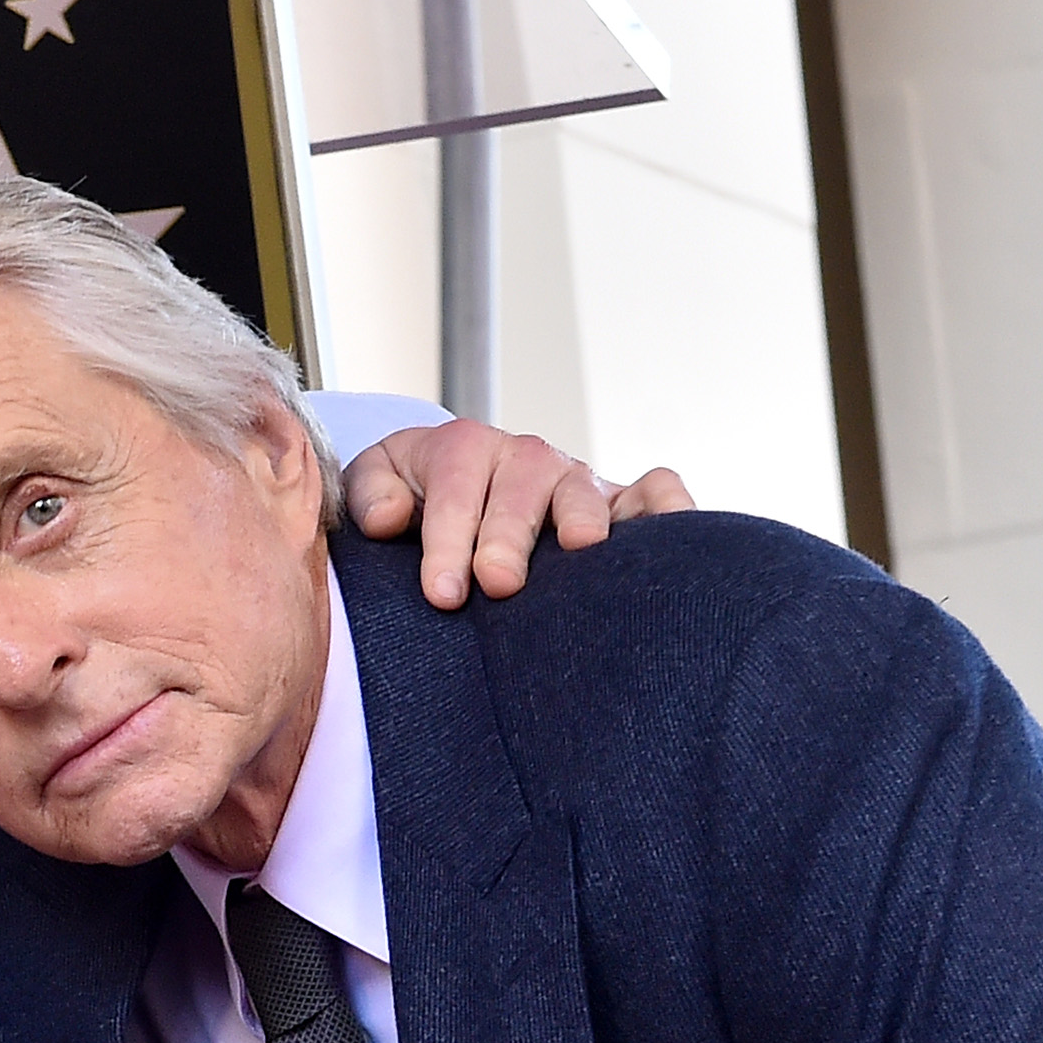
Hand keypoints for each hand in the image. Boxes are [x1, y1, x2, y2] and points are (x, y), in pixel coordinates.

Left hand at [341, 420, 692, 609]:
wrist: (453, 493)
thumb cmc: (414, 501)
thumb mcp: (377, 487)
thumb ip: (369, 497)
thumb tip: (391, 516)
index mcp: (464, 450)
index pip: (457, 485)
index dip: (449, 537)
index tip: (443, 592)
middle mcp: (525, 460)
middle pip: (525, 486)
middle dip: (510, 534)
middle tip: (500, 584)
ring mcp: (575, 481)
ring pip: (584, 489)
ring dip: (583, 518)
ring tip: (581, 550)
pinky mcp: (618, 506)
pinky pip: (654, 491)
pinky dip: (668, 506)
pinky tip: (673, 536)